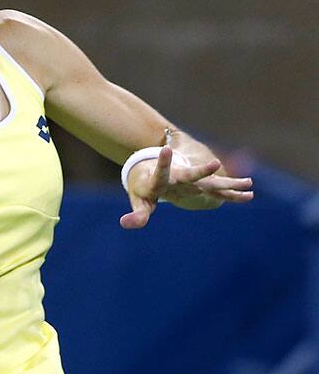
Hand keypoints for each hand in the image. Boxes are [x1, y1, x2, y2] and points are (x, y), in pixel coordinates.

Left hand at [120, 145, 253, 229]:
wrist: (151, 171)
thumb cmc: (143, 188)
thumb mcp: (139, 201)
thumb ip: (136, 214)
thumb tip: (124, 224)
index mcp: (161, 178)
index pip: (160, 171)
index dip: (163, 162)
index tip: (167, 150)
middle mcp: (179, 177)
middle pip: (191, 174)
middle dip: (202, 170)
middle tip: (215, 163)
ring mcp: (193, 181)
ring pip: (211, 182)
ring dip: (228, 183)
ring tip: (248, 182)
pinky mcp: (201, 185)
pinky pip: (218, 191)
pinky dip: (232, 194)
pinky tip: (249, 194)